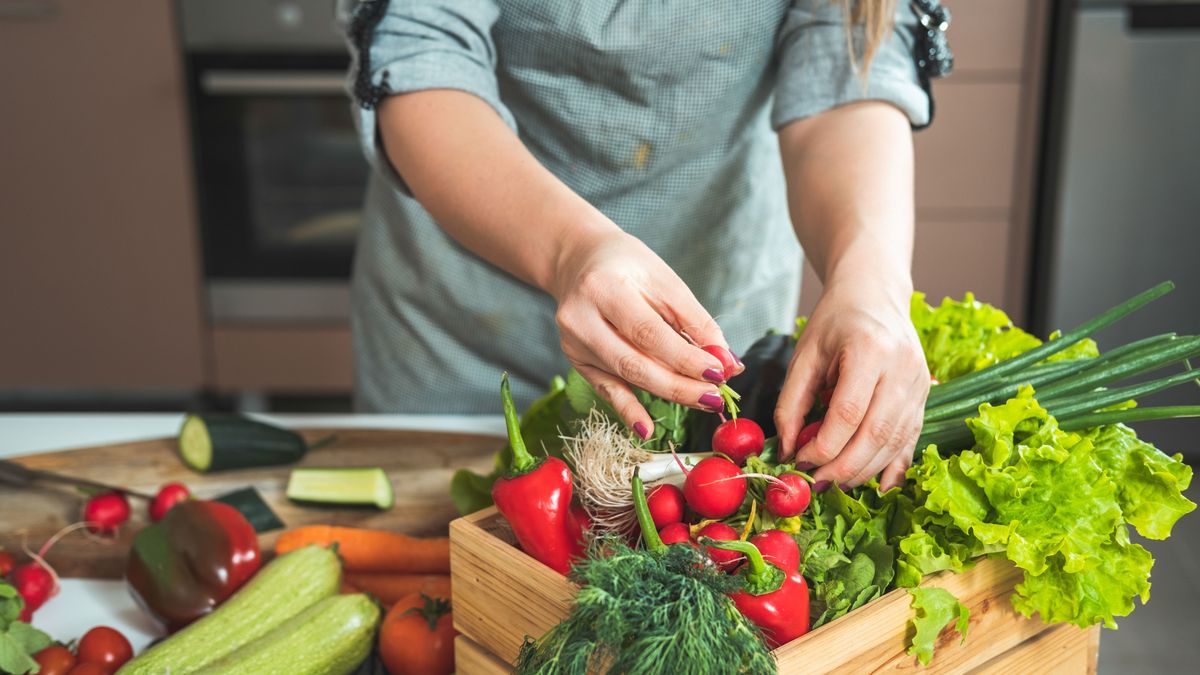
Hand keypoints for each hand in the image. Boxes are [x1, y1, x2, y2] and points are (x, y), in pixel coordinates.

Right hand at [549, 228, 742, 437]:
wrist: (579, 261)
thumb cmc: (627, 266)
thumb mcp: (665, 280)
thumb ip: (696, 322)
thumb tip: (727, 363)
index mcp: (603, 288)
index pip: (648, 333)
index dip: (684, 357)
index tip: (719, 373)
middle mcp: (580, 318)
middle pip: (634, 362)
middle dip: (679, 384)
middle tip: (715, 397)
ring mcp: (573, 343)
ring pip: (624, 377)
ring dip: (667, 394)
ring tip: (703, 401)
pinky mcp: (575, 360)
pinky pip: (606, 390)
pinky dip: (628, 411)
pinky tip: (646, 429)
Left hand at [773, 276, 928, 490]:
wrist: (875, 295)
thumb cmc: (835, 321)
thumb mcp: (805, 354)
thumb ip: (792, 402)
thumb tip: (786, 449)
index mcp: (869, 350)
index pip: (847, 413)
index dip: (822, 446)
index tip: (798, 462)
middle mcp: (902, 368)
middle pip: (875, 434)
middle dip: (842, 467)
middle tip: (815, 483)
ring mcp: (919, 384)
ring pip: (894, 443)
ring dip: (863, 471)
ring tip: (833, 483)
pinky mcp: (924, 397)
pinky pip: (911, 440)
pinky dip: (893, 467)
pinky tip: (878, 487)